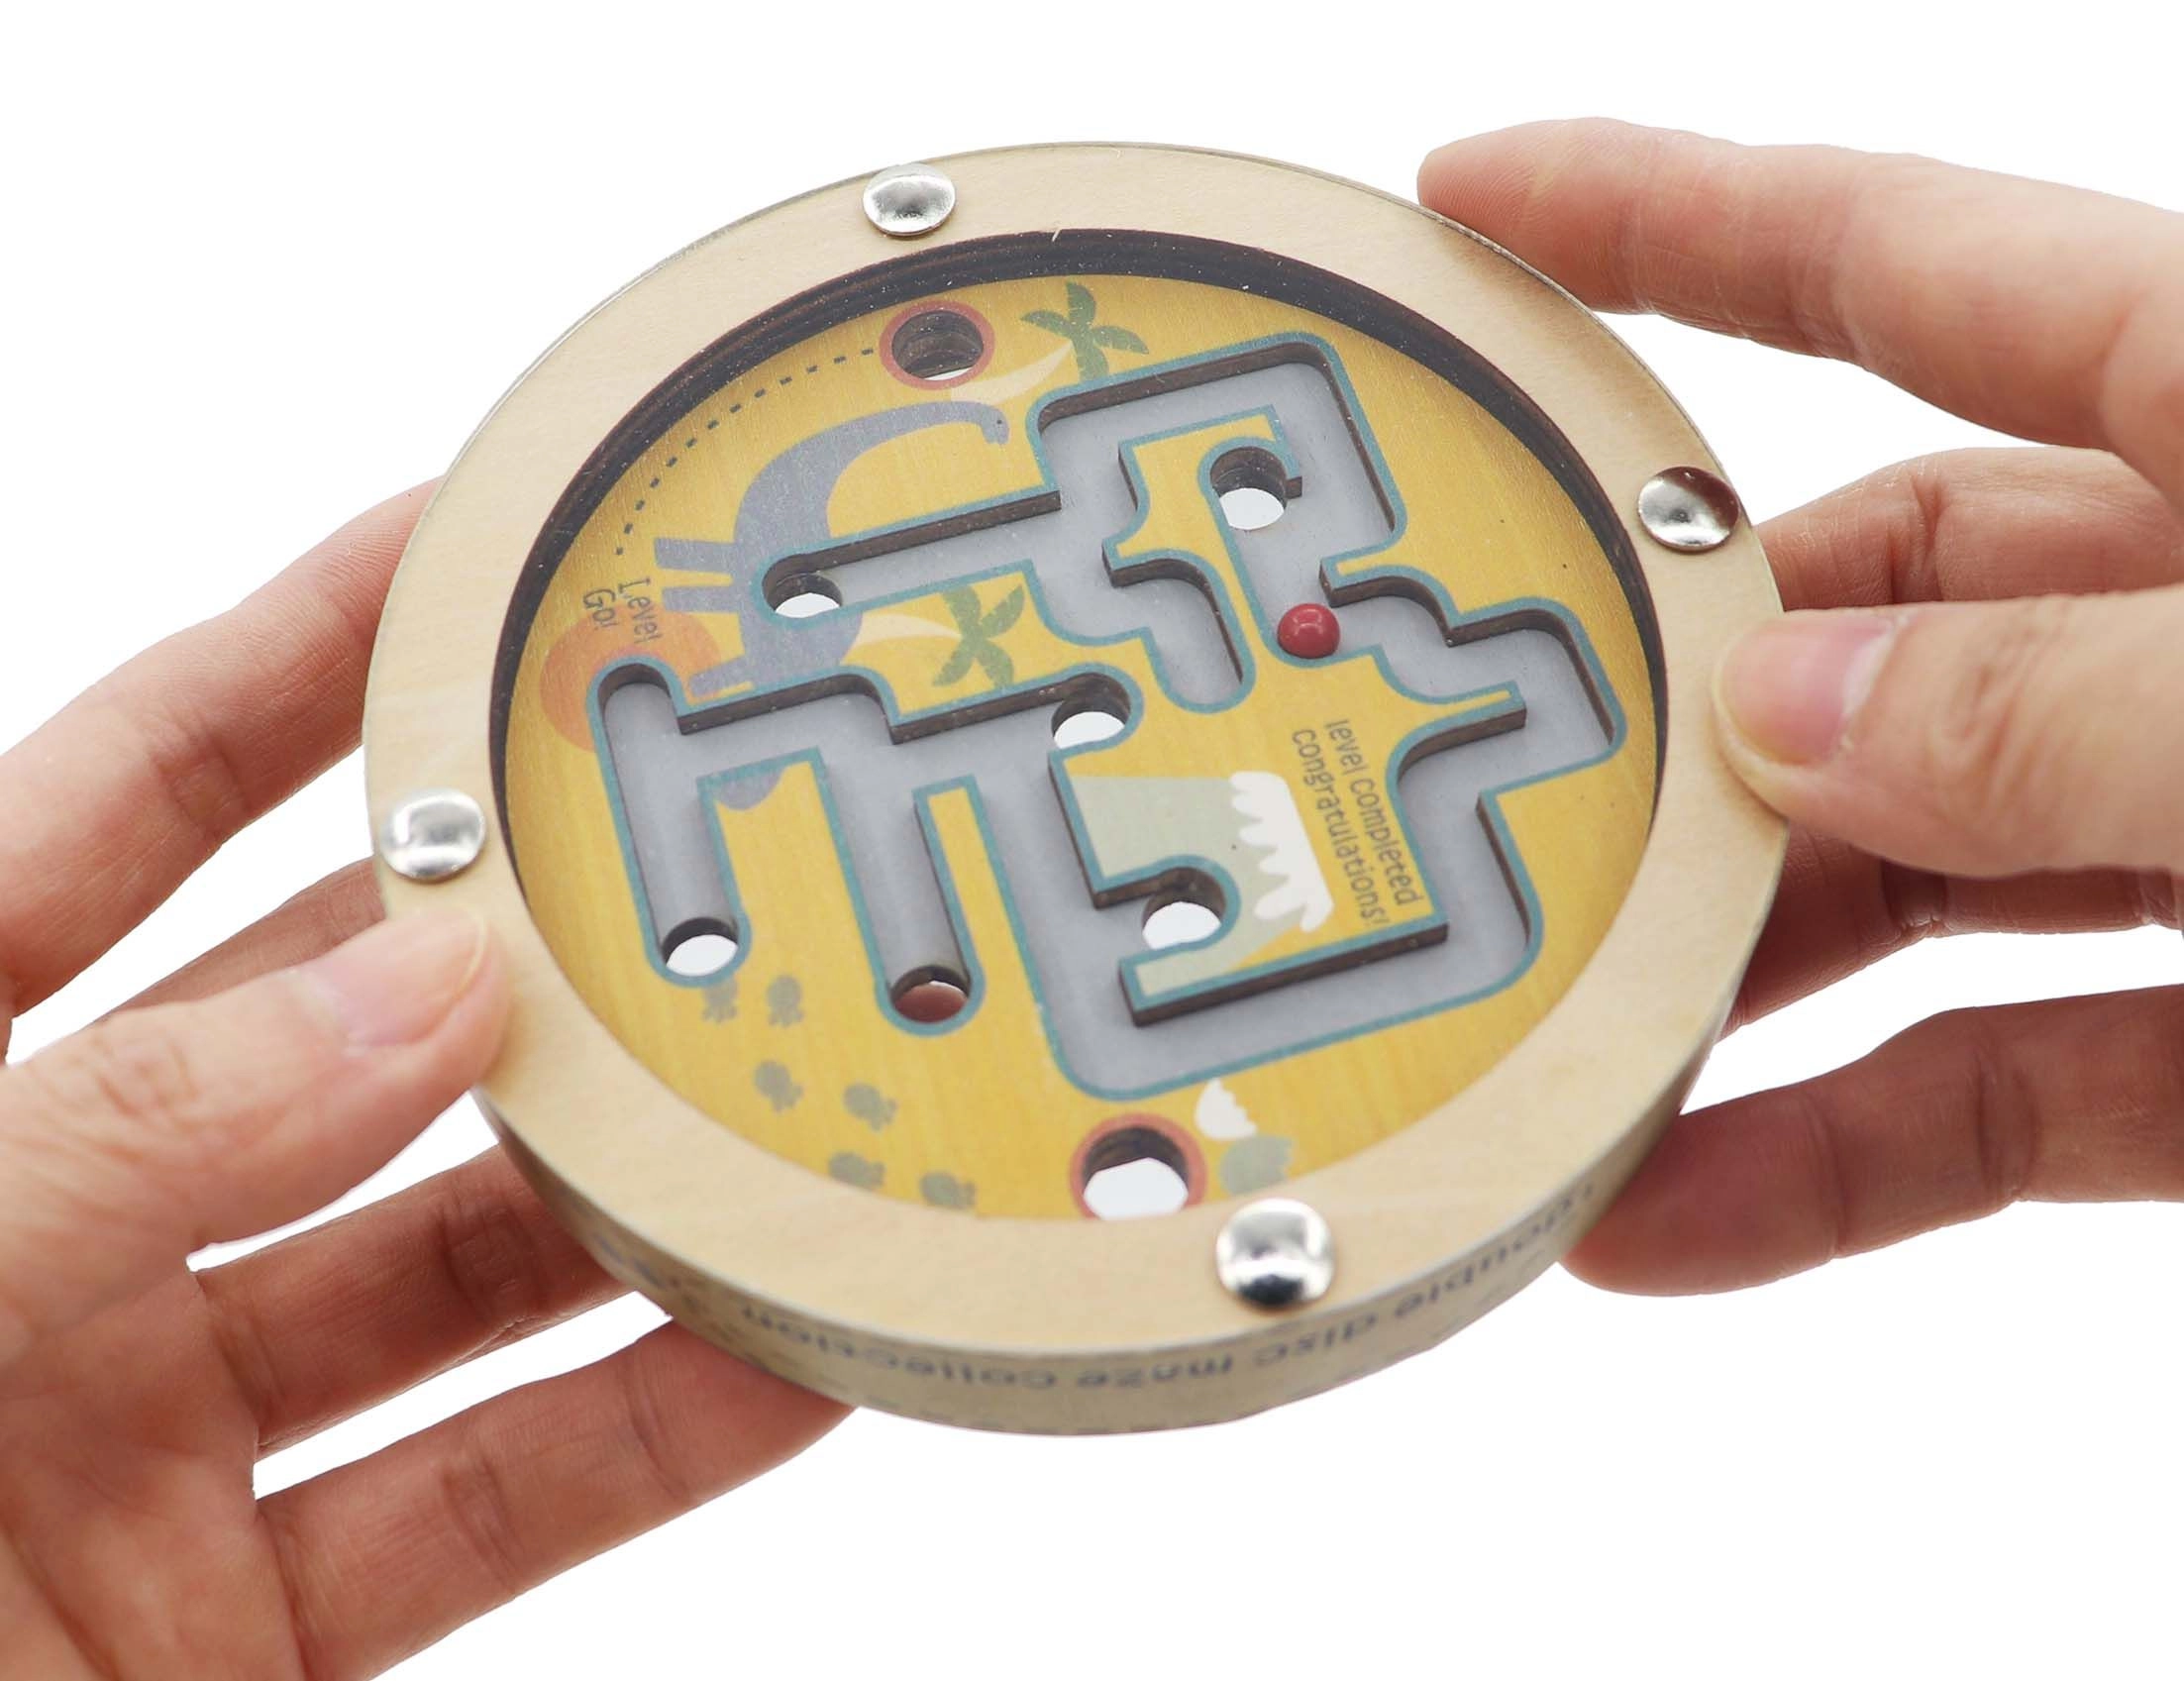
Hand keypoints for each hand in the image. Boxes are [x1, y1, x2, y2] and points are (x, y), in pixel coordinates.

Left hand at [0, 490, 843, 1676]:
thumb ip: (123, 1133)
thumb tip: (428, 993)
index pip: (118, 803)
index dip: (304, 662)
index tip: (484, 552)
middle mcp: (41, 1233)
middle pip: (343, 1033)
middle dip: (532, 943)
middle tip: (722, 851)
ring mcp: (147, 1433)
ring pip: (453, 1276)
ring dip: (635, 1203)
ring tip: (803, 1107)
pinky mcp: (239, 1627)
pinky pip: (486, 1501)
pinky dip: (649, 1430)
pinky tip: (785, 1352)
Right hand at [1421, 121, 2183, 1290]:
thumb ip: (2060, 709)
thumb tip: (1787, 730)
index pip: (1893, 265)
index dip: (1663, 219)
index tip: (1467, 208)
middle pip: (1854, 621)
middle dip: (1654, 710)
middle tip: (1462, 777)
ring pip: (1902, 875)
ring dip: (1715, 977)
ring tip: (1531, 1052)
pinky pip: (2001, 1080)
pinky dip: (1840, 1153)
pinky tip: (1668, 1219)